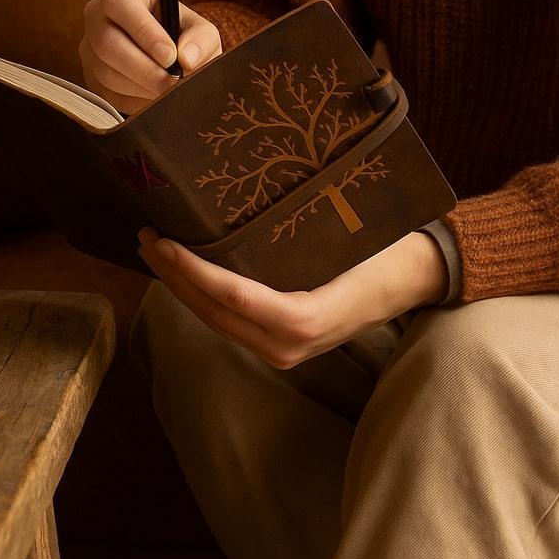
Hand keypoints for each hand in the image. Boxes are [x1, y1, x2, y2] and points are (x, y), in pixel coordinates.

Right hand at [79, 0, 221, 114]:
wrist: (169, 61)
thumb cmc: (182, 38)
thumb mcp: (199, 31)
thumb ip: (201, 39)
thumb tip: (187, 59)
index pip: (120, 2)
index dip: (144, 31)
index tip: (170, 56)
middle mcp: (98, 15)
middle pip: (107, 43)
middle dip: (143, 68)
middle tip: (171, 84)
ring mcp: (89, 48)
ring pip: (106, 72)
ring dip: (141, 87)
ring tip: (168, 93)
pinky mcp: (90, 77)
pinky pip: (107, 93)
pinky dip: (134, 100)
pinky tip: (154, 98)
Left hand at [136, 227, 448, 369]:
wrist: (413, 281)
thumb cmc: (383, 251)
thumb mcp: (342, 239)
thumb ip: (291, 239)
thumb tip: (233, 207)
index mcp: (303, 320)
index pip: (231, 296)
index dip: (191, 270)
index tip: (160, 241)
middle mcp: (286, 346)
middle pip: (213, 312)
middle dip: (173, 276)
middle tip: (145, 238)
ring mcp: (282, 352)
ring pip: (216, 322)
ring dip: (182, 288)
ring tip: (154, 254)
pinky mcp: (279, 346)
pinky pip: (230, 323)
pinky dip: (203, 299)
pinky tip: (186, 276)